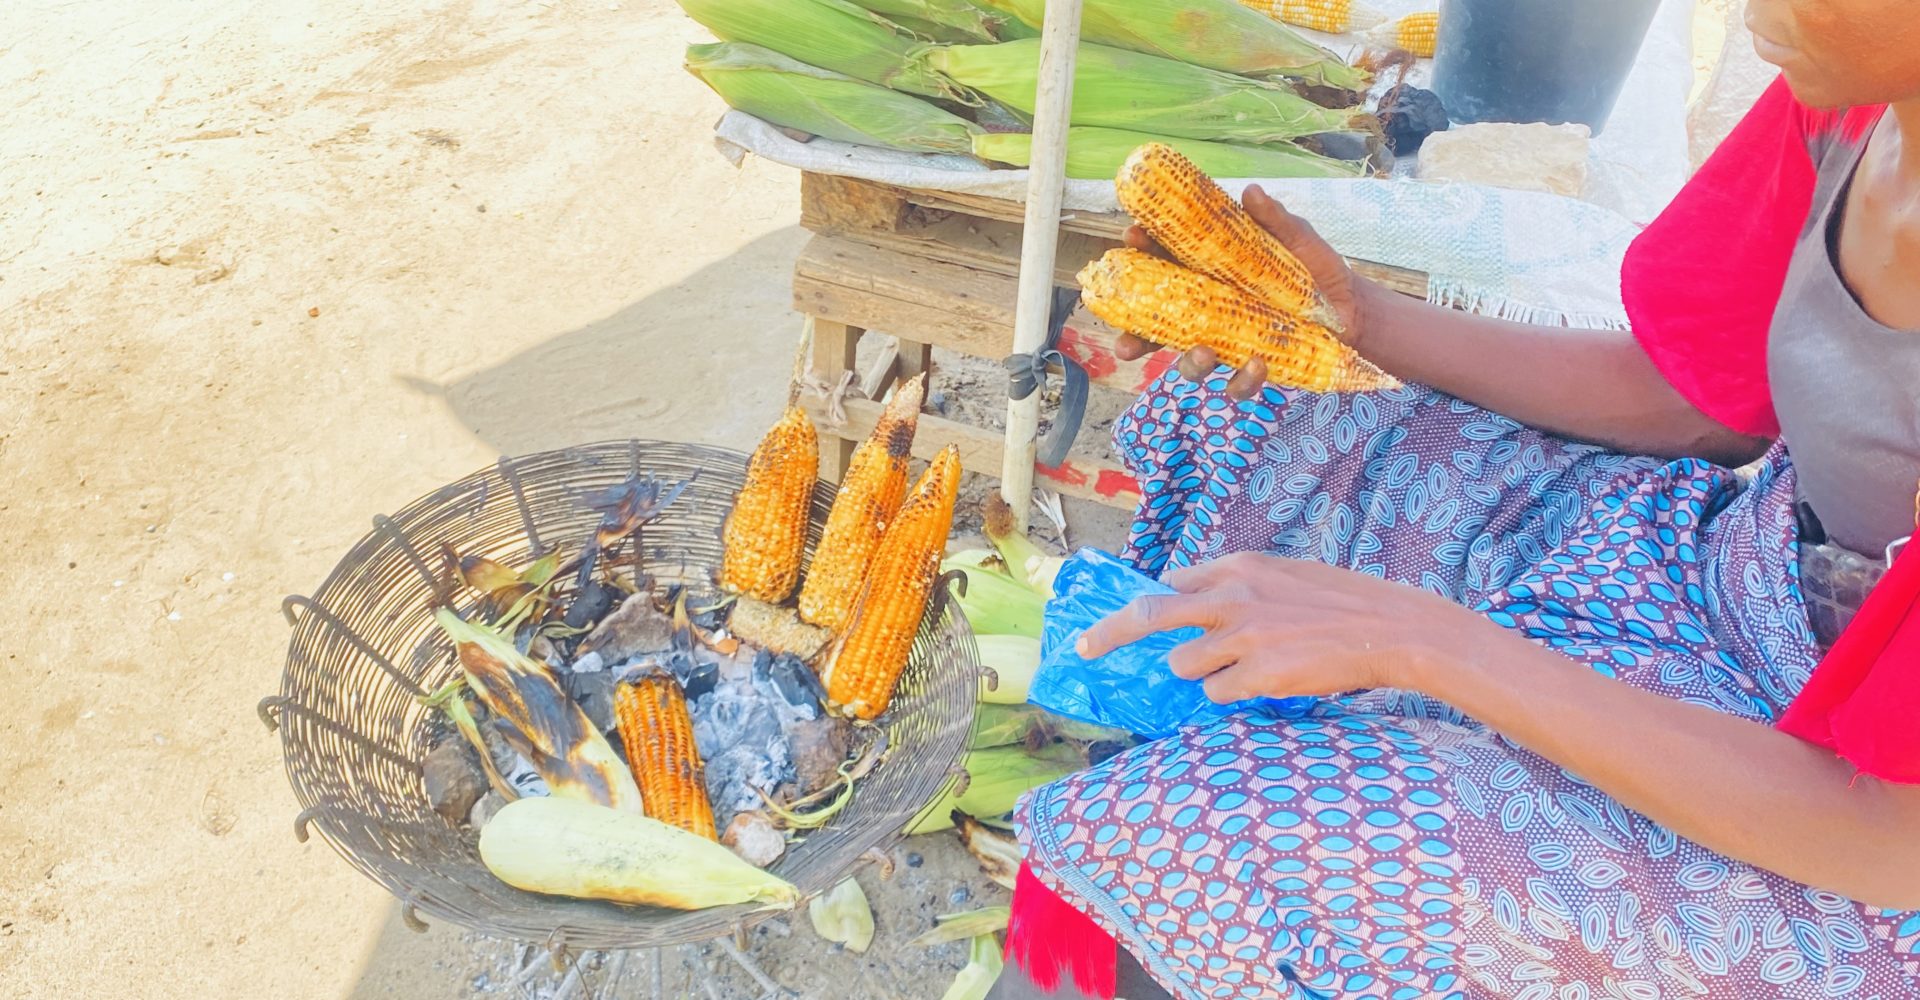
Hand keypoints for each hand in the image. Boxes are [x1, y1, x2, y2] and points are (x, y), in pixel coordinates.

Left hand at [1074, 552, 1488, 703]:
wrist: (1389, 628)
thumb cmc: (1340, 602)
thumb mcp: (1282, 576)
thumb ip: (1236, 586)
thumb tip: (1188, 599)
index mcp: (1237, 567)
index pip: (1169, 584)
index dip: (1146, 606)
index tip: (1115, 620)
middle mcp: (1230, 597)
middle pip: (1148, 615)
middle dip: (1109, 634)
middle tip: (1082, 650)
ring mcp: (1241, 638)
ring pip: (1186, 666)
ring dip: (1205, 673)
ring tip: (1250, 666)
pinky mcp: (1256, 675)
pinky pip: (1219, 694)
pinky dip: (1234, 693)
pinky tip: (1270, 681)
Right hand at [1113, 185, 1373, 400]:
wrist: (1353, 313)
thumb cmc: (1317, 271)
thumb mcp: (1297, 239)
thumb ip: (1274, 220)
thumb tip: (1251, 193)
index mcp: (1210, 272)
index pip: (1165, 262)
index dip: (1143, 251)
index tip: (1132, 238)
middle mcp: (1210, 310)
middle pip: (1160, 325)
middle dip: (1136, 337)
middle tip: (1125, 344)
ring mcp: (1228, 342)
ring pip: (1190, 361)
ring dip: (1189, 362)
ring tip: (1204, 353)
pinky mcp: (1252, 368)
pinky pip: (1236, 383)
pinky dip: (1243, 378)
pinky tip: (1258, 364)